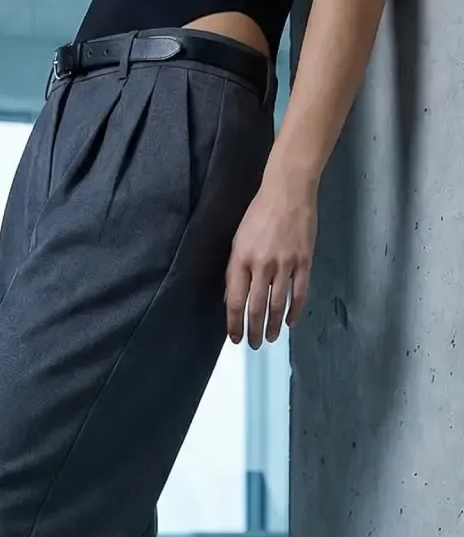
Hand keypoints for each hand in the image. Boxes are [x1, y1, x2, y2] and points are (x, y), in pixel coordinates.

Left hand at [224, 172, 317, 348]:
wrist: (288, 192)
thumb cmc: (259, 214)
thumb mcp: (238, 240)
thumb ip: (235, 270)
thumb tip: (232, 297)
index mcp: (241, 259)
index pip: (235, 300)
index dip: (234, 322)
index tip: (234, 338)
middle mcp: (262, 265)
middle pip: (256, 307)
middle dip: (253, 330)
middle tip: (253, 344)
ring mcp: (285, 264)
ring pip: (278, 304)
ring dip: (273, 325)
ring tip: (270, 338)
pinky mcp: (304, 261)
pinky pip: (300, 292)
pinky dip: (295, 310)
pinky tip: (290, 322)